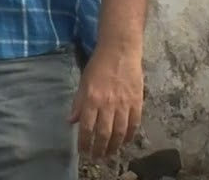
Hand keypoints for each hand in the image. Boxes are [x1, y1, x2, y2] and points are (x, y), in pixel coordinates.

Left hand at [67, 45, 143, 159]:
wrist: (120, 51)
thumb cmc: (98, 66)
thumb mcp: (83, 83)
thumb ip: (78, 103)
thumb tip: (71, 121)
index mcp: (92, 99)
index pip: (87, 127)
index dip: (85, 142)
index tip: (83, 152)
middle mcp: (108, 104)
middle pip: (104, 133)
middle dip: (99, 149)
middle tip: (97, 157)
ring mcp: (124, 104)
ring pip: (120, 132)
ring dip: (115, 146)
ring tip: (110, 153)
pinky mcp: (137, 102)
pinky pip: (134, 124)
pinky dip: (130, 135)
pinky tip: (126, 141)